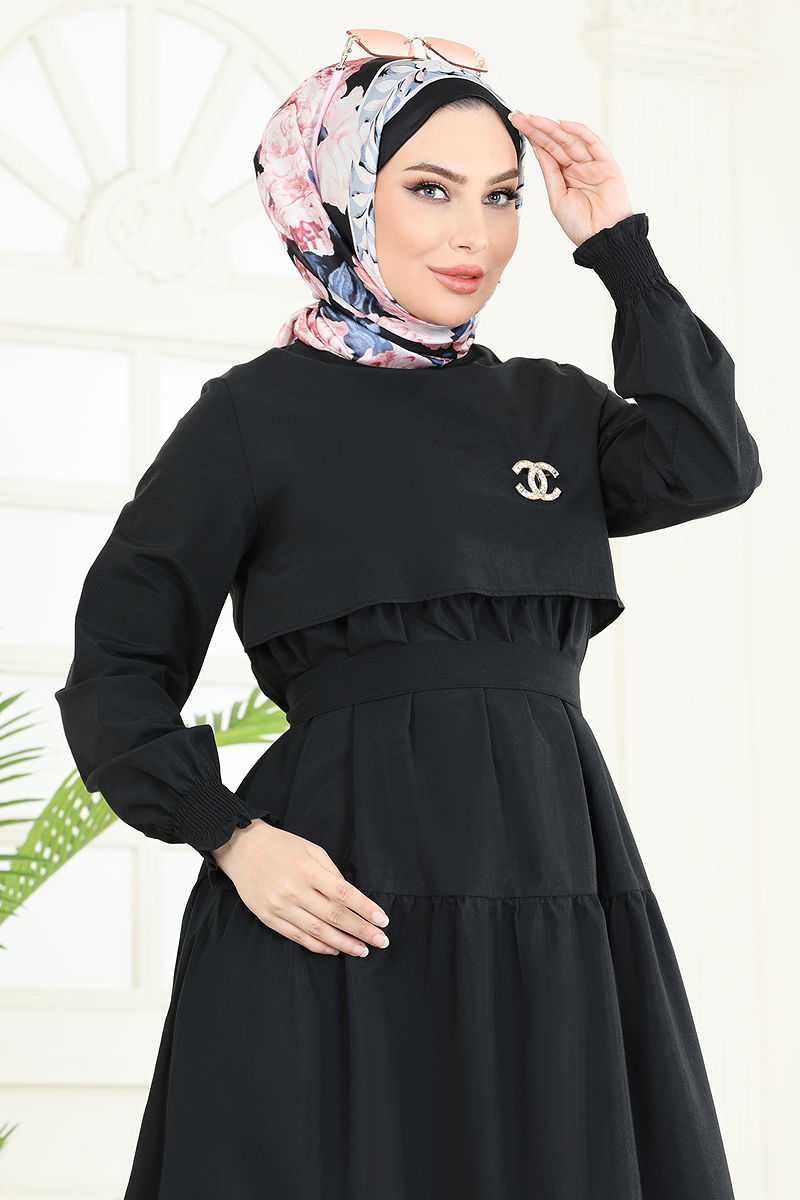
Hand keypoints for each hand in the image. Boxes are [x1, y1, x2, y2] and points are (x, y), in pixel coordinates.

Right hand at [211, 818, 390, 956]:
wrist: (241, 848)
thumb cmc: (281, 845)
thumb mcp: (311, 848)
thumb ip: (332, 872)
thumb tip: (351, 896)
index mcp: (308, 870)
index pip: (344, 894)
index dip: (365, 909)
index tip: (382, 920)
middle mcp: (295, 890)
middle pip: (335, 916)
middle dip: (361, 931)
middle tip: (380, 941)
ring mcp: (280, 907)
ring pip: (318, 932)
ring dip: (344, 943)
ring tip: (362, 950)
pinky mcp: (269, 918)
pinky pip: (298, 937)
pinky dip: (318, 946)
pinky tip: (334, 949)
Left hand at [508, 113, 633, 247]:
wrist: (600, 238)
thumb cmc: (580, 224)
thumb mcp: (557, 197)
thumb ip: (550, 172)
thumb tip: (539, 149)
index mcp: (566, 175)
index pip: (547, 151)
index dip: (533, 137)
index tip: (517, 125)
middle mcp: (579, 166)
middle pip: (556, 142)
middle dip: (537, 128)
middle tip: (519, 116)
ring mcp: (592, 163)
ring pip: (570, 139)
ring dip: (552, 128)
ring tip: (533, 118)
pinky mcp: (607, 164)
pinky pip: (592, 143)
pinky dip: (579, 132)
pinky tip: (562, 124)